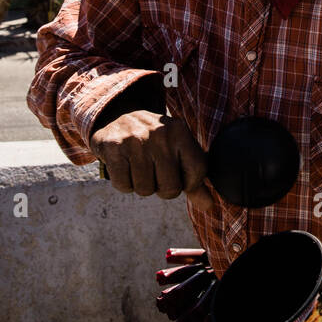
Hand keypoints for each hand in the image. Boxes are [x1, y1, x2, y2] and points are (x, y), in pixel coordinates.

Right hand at [89, 110, 212, 210]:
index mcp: (180, 131)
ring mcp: (135, 139)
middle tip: (154, 170)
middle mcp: (160, 133)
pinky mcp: (113, 147)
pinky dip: (123, 182)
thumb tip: (208, 205)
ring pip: (145, 190)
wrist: (117, 116)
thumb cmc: (154, 140)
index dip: (188, 183)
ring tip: (137, 165)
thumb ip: (193, 177)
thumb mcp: (177, 149)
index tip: (177, 173)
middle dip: (161, 188)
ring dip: (141, 185)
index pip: (197, 172)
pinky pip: (124, 185)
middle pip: (170, 188)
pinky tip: (124, 165)